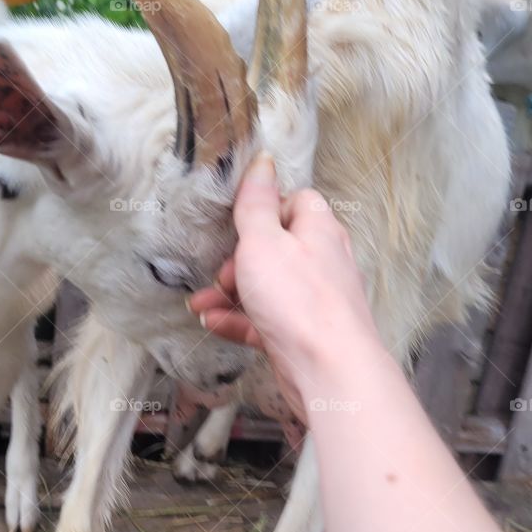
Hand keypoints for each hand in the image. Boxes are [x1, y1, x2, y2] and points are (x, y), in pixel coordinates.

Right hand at [189, 155, 379, 417]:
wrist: (329, 370)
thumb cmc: (300, 301)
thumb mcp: (264, 242)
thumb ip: (257, 203)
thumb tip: (262, 161)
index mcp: (318, 231)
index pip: (296, 202)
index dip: (265, 210)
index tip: (238, 224)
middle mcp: (321, 262)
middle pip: (275, 248)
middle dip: (238, 260)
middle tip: (223, 273)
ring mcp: (312, 301)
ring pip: (265, 287)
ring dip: (229, 294)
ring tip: (202, 303)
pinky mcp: (301, 334)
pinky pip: (263, 320)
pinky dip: (237, 320)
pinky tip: (212, 323)